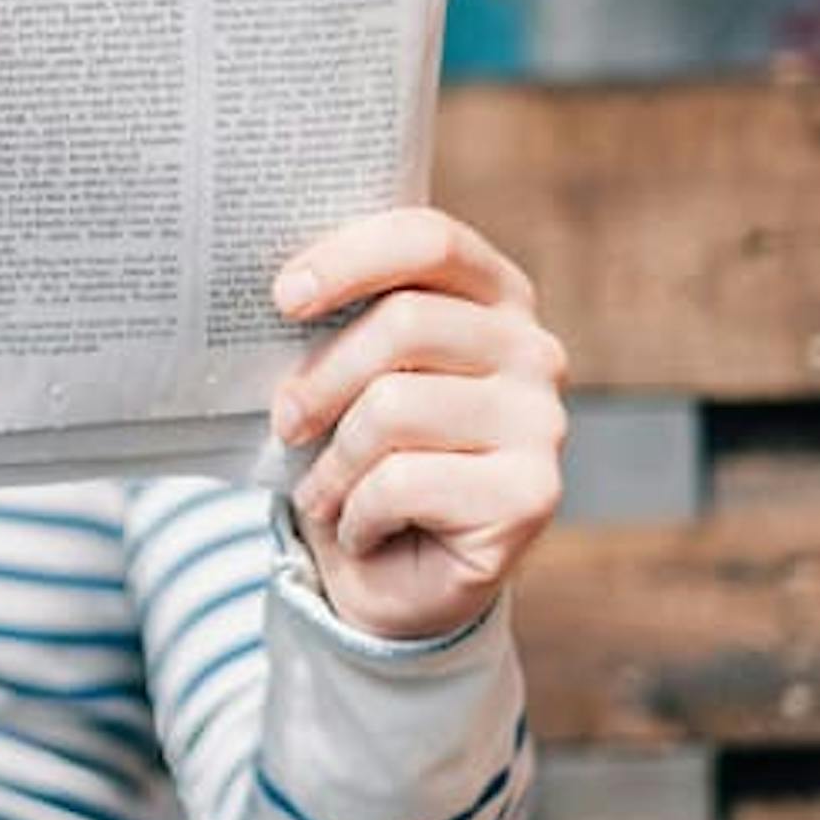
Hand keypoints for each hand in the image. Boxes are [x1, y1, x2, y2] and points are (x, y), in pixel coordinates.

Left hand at [267, 208, 566, 640]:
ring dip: (334, 462)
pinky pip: (403, 481)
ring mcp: (541, 422)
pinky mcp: (531, 494)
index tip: (283, 297)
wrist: (392, 580)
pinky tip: (362, 530)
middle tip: (284, 420)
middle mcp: (532, 350)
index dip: (351, 258)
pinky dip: (356, 513)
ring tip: (323, 491)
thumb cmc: (358, 458)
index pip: (430, 240)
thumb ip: (335, 322)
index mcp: (491, 296)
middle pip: (405, 323)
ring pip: (394, 406)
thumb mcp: (341, 378)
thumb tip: (278, 287)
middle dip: (322, 377)